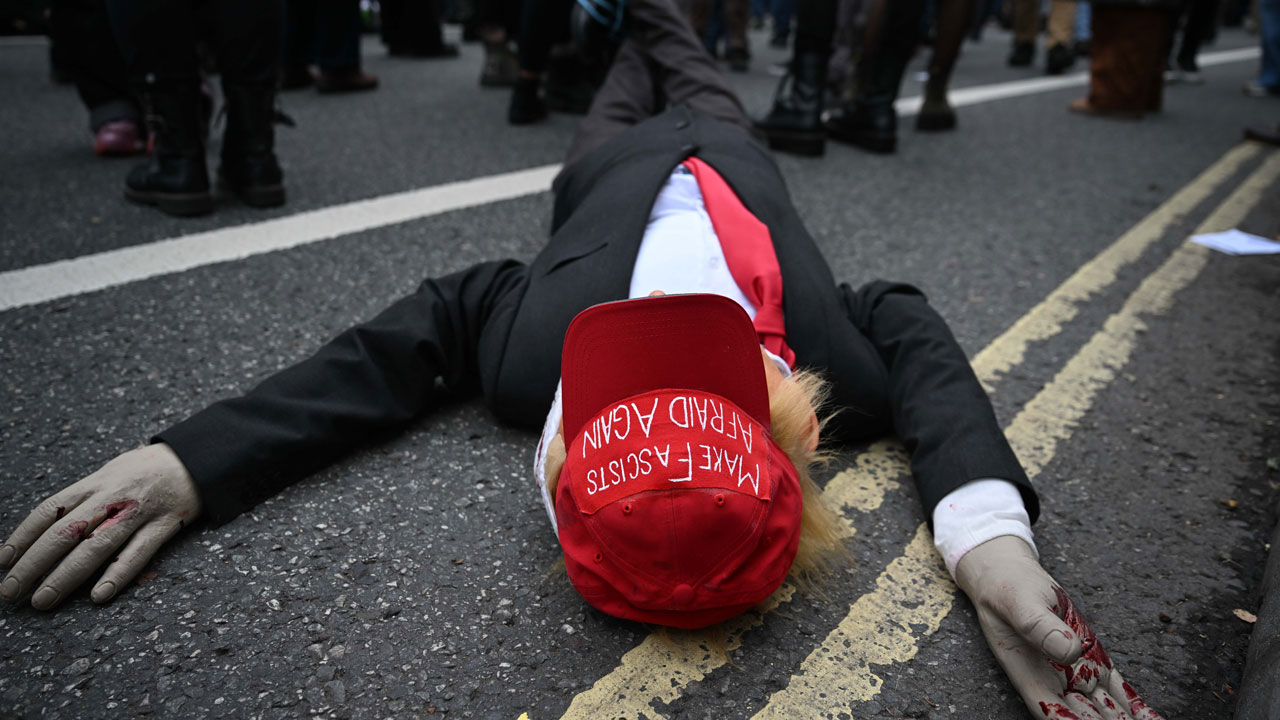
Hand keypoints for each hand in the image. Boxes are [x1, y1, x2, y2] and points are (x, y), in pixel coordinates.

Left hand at [0, 443, 199, 609]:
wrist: (198, 458)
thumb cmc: (147, 470)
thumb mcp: (109, 473)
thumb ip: (84, 498)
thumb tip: (47, 529)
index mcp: (95, 483)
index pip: (50, 510)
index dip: (22, 537)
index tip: (2, 562)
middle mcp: (112, 496)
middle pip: (66, 531)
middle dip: (34, 564)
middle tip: (10, 592)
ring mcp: (139, 511)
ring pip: (96, 545)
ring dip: (66, 576)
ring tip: (43, 600)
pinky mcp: (166, 524)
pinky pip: (139, 553)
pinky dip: (118, 574)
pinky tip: (99, 596)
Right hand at [955, 536, 1161, 719]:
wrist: (1013, 577)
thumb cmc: (1007, 590)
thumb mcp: (1019, 602)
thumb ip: (1040, 627)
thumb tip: (1069, 651)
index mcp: (1030, 674)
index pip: (1053, 712)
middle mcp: (1055, 682)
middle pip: (1085, 717)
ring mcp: (1078, 674)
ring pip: (1107, 710)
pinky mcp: (1095, 662)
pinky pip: (1119, 691)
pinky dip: (1137, 707)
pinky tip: (1154, 719)